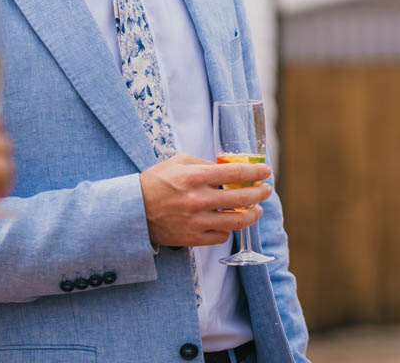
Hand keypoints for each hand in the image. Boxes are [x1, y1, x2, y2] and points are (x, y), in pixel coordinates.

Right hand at [140, 153, 271, 246]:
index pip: (235, 172)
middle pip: (242, 197)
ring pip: (238, 221)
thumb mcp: (177, 162)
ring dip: (252, 214)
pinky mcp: (193, 238)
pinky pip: (222, 235)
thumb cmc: (155, 182)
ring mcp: (197, 221)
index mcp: (195, 177)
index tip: (266, 170)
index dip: (255, 171)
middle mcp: (198, 199)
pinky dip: (229, 228)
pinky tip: (230, 221)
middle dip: (260, 193)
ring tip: (256, 209)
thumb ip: (203, 163)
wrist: (133, 210)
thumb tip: (227, 168)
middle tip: (266, 190)